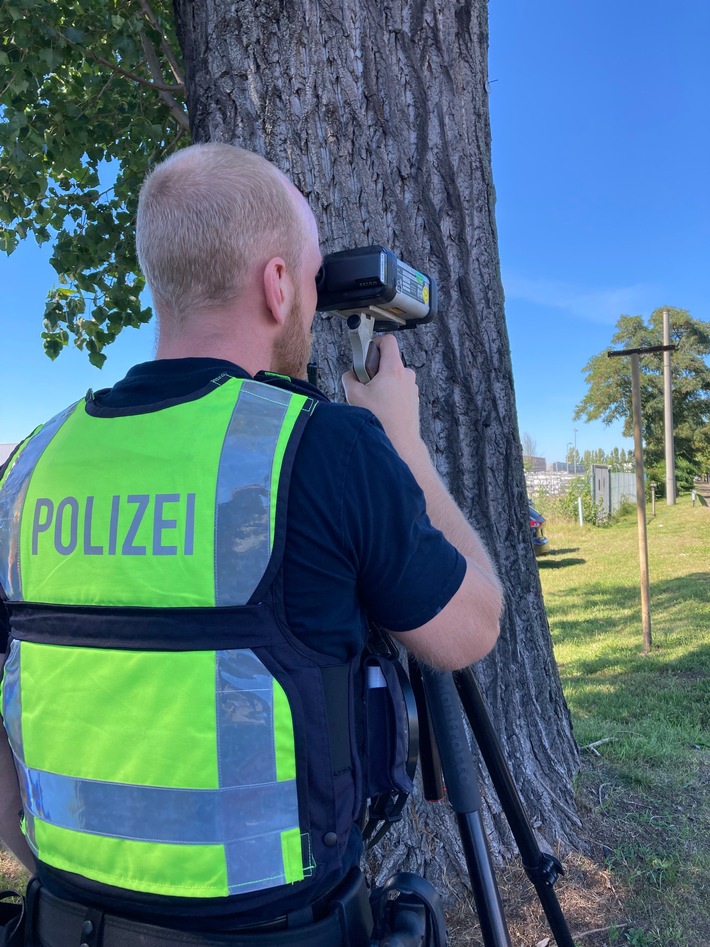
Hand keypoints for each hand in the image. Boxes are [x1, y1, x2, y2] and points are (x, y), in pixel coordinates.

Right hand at [342, 334, 422, 456]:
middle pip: (389, 361)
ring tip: (373, 401)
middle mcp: (406, 376)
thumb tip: (350, 375)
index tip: (366, 355)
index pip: (388, 341)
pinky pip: (399, 390)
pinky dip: (390, 394)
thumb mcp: (354, 395)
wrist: (400, 442)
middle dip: (375, 369)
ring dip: (382, 384)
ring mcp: (412, 388)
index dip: (375, 343)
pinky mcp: (413, 400)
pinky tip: (382, 409)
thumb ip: (349, 378)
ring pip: (393, 377)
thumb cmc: (380, 419)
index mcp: (394, 369)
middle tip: (365, 384)